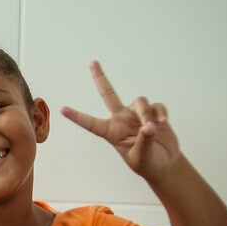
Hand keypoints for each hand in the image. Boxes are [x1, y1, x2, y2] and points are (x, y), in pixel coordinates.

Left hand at [60, 61, 181, 182]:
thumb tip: (149, 126)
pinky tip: (163, 123)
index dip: (77, 116)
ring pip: (140, 101)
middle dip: (101, 78)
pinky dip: (160, 113)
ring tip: (153, 128)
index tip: (61, 109)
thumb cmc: (149, 163)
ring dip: (147, 113)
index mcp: (111, 132)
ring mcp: (136, 114)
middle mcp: (121, 119)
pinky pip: (156, 106)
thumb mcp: (143, 156)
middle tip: (92, 62)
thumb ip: (145, 140)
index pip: (91, 123)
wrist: (165, 163)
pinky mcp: (152, 112)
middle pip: (108, 94)